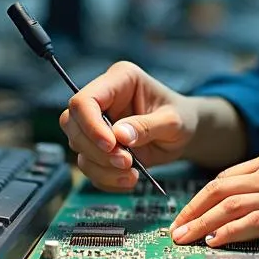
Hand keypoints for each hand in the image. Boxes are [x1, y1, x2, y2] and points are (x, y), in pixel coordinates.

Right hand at [59, 61, 196, 191]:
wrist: (185, 134)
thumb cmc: (182, 117)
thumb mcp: (173, 121)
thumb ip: (148, 126)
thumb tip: (119, 136)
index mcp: (120, 80)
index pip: (85, 99)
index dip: (91, 125)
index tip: (111, 145)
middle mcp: (103, 99)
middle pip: (73, 123)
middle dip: (96, 149)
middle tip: (126, 162)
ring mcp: (97, 123)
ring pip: (77, 147)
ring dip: (101, 166)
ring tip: (132, 173)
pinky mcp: (98, 145)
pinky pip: (88, 165)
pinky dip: (105, 178)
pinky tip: (128, 179)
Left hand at [169, 149, 258, 250]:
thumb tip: (232, 210)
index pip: (224, 178)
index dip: (199, 199)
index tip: (184, 216)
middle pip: (219, 189)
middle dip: (191, 211)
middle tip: (174, 230)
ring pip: (228, 206)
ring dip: (200, 224)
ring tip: (183, 240)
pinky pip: (249, 222)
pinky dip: (226, 232)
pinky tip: (212, 242)